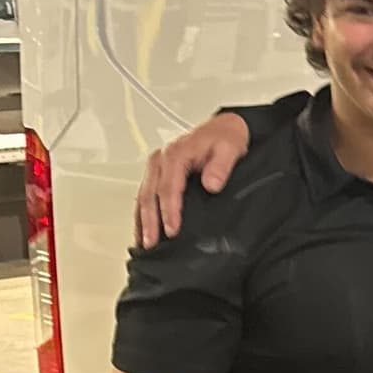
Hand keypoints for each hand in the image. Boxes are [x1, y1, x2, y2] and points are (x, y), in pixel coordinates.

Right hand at [135, 112, 251, 245]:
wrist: (224, 129)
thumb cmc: (225, 139)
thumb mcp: (229, 150)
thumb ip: (220, 167)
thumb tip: (211, 184)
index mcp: (177, 154)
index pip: (168, 188)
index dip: (169, 211)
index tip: (172, 230)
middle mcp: (162, 159)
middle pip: (150, 194)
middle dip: (150, 222)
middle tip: (152, 243)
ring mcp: (157, 166)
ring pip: (143, 196)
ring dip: (142, 221)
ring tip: (144, 243)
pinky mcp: (158, 172)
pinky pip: (145, 194)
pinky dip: (142, 213)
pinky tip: (142, 229)